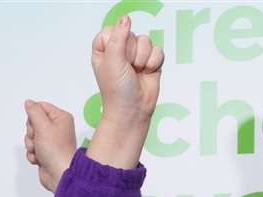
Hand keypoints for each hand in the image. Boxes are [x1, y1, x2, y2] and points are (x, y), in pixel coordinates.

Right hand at [23, 100, 76, 193]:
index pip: (40, 107)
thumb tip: (29, 103)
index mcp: (61, 118)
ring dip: (31, 145)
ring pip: (31, 137)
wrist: (60, 174)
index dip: (33, 116)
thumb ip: (34, 112)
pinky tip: (40, 159)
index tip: (36, 125)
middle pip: (33, 122)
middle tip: (39, 140)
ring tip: (39, 151)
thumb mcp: (43, 127)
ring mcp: (51, 141)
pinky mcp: (46, 152)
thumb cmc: (57, 152)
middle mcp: (57, 128)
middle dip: (31, 133)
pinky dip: (33, 154)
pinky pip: (32, 149)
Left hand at [86, 15, 164, 169]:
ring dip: (143, 59)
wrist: (133, 110)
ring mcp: (136, 55)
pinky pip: (158, 50)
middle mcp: (120, 50)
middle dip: (132, 53)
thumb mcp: (112, 60)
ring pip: (146, 41)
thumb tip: (125, 19)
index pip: (112, 30)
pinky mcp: (151, 61)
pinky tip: (147, 73)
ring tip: (137, 72)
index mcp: (104, 49)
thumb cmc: (117, 90)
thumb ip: (118, 37)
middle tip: (127, 69)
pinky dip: (154, 62)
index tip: (114, 58)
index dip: (116, 42)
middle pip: (131, 34)